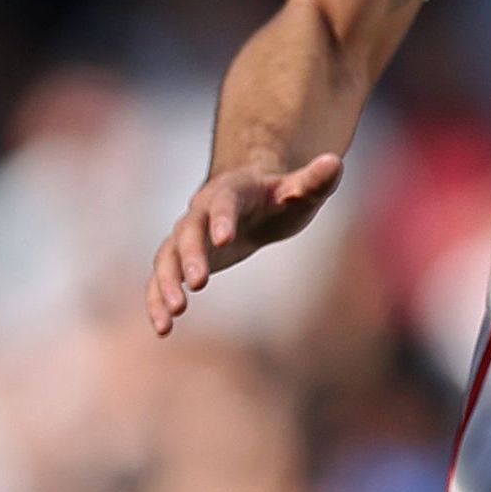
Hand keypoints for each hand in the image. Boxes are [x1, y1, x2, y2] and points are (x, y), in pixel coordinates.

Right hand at [146, 154, 345, 334]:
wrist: (250, 197)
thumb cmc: (279, 196)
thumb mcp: (301, 189)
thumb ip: (314, 180)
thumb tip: (334, 162)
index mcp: (230, 192)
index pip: (223, 203)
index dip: (222, 219)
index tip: (224, 240)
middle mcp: (200, 213)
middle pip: (188, 232)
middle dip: (190, 257)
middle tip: (198, 284)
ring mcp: (186, 236)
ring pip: (166, 257)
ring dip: (166, 284)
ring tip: (173, 314)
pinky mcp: (181, 259)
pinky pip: (161, 278)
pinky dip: (156, 300)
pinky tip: (162, 329)